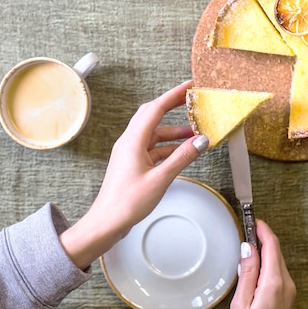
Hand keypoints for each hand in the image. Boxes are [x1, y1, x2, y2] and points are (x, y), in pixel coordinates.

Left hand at [59, 81, 208, 268]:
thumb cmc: (127, 203)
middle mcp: (129, 142)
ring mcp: (130, 152)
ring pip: (154, 133)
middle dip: (172, 106)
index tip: (188, 86)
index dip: (173, 95)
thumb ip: (182, 158)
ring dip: (173, 131)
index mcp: (133, 140)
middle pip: (152, 115)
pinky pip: (152, 147)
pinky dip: (168, 146)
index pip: (155, 108)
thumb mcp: (161, 179)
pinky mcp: (132, 163)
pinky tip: (182, 152)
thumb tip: (200, 142)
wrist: (107, 222)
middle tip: (191, 100)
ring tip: (194, 133)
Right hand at [229, 220, 295, 308]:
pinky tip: (254, 264)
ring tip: (246, 244)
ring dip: (264, 248)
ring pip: (277, 259)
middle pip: (276, 250)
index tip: (252, 219)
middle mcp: (285, 284)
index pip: (272, 245)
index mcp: (274, 283)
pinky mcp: (287, 296)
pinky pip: (278, 270)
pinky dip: (267, 261)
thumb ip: (247, 273)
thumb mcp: (241, 303)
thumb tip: (248, 248)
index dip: (262, 228)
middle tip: (246, 227)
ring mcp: (289, 290)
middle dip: (261, 236)